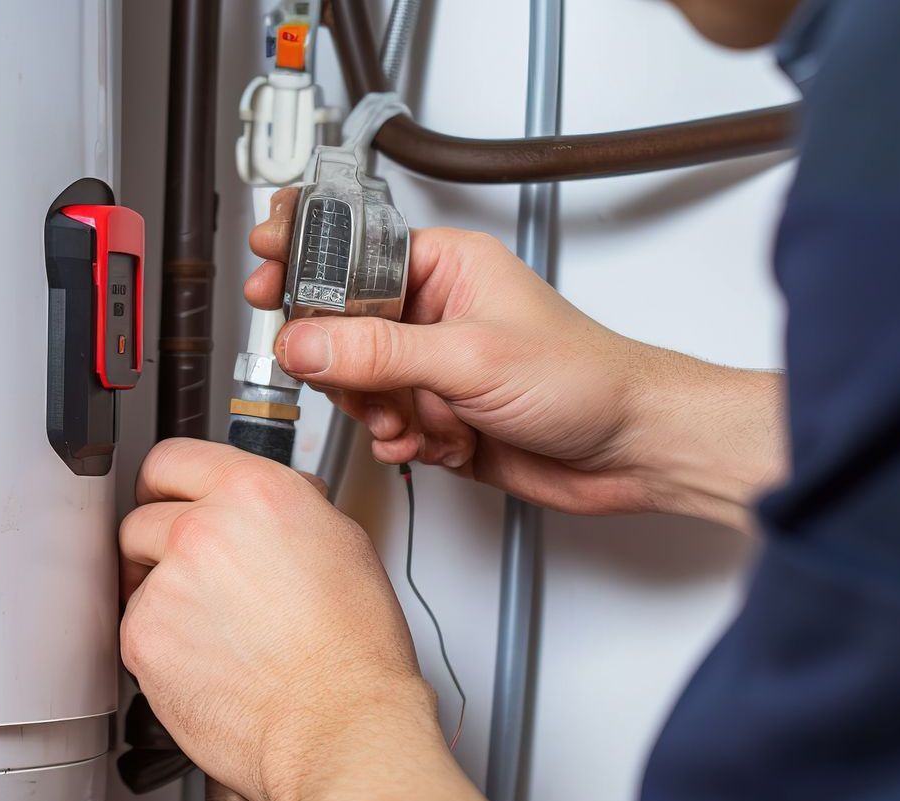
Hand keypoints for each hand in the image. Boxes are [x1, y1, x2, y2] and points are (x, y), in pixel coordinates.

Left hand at [119, 438, 444, 800]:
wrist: (337, 725)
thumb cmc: (352, 650)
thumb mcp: (339, 543)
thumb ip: (282, 511)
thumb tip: (259, 508)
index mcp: (253, 492)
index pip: (171, 459)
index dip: (167, 484)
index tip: (165, 498)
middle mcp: (202, 529)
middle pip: (141, 518)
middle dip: (160, 544)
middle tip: (195, 577)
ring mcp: (166, 584)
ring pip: (136, 577)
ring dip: (161, 596)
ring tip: (214, 629)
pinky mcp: (143, 638)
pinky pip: (135, 628)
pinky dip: (159, 643)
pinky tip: (206, 658)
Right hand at [248, 190, 784, 528]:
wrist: (632, 451)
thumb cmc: (588, 379)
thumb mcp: (471, 357)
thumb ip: (378, 352)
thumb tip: (304, 343)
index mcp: (447, 265)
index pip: (351, 251)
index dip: (305, 263)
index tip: (267, 277)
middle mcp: (433, 311)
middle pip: (340, 327)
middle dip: (349, 367)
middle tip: (366, 383)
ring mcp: (431, 365)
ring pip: (357, 384)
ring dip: (381, 412)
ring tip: (420, 421)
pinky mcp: (435, 414)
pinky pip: (382, 425)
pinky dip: (400, 441)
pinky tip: (434, 443)